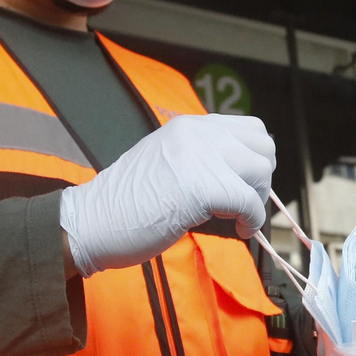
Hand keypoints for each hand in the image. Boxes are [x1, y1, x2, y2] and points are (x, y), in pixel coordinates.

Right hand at [59, 114, 275, 276]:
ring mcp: (199, 157)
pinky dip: (252, 221)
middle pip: (263, 145)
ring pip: (261, 171)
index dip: (255, 159)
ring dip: (257, 199)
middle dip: (262, 178)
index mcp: (189, 126)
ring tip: (239, 217)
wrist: (92, 221)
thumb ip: (201, 158)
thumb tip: (241, 173)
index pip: (250, 128)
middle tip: (245, 202)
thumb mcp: (167, 162)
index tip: (245, 184)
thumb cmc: (125, 203)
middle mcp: (197, 133)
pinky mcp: (201, 187)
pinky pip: (249, 203)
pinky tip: (240, 230)